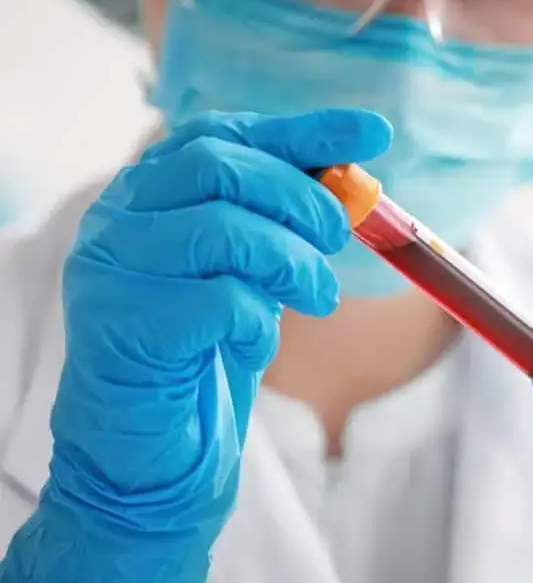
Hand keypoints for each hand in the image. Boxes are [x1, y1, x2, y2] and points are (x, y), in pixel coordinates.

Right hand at [0, 109, 391, 582]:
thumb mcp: (251, 274)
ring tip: (317, 297)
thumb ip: (281, 224)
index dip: (302, 130)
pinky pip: (216, 301)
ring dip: (293, 261)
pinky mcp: (122, 327)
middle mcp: (117, 220)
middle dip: (301, 198)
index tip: (372, 133)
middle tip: (338, 239)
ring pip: (222, 227)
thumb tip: (354, 180)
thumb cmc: (204, 353)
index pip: (223, 134)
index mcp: (148, 195)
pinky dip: (258, 319)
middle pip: (220, 166)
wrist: (151, 451)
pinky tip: (254, 341)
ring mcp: (110, 271)